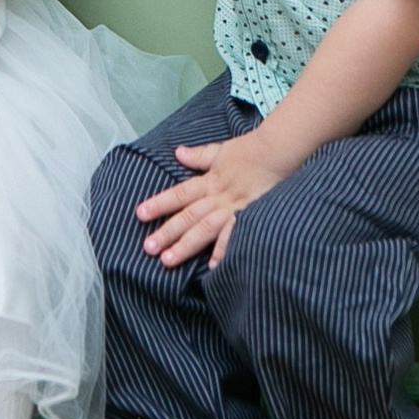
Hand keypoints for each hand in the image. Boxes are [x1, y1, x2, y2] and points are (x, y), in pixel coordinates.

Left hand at [133, 132, 291, 267]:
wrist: (279, 151)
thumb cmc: (250, 151)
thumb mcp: (221, 151)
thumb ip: (199, 156)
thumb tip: (178, 153)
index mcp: (209, 181)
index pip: (179, 194)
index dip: (159, 204)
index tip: (140, 214)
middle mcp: (218, 197)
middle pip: (188, 216)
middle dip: (167, 232)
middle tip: (148, 248)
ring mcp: (234, 209)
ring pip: (205, 228)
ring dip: (186, 245)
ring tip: (168, 260)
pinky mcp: (250, 217)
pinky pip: (235, 235)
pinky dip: (223, 250)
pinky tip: (212, 267)